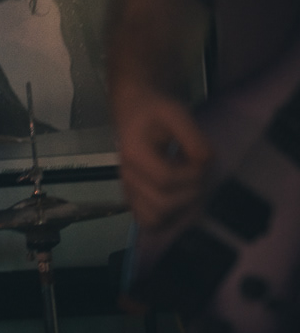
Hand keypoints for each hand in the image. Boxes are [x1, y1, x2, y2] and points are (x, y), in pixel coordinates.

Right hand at [114, 89, 211, 229]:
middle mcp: (127, 177)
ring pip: (152, 219)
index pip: (165, 179)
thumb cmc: (155, 111)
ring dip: (179, 211)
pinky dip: (167, 219)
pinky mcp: (134, 198)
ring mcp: (129, 190)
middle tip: (200, 176)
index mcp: (134, 154)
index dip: (191, 175)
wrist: (135, 111)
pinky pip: (148, 221)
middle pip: (161, 204)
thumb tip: (205, 163)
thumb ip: (193, 138)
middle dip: (189, 194)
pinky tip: (180, 200)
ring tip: (190, 190)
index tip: (202, 161)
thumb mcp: (177, 113)